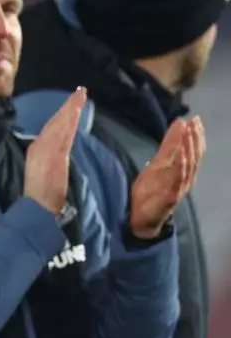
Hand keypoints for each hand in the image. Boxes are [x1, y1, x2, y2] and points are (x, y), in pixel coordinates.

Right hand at [24, 87, 86, 214]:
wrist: (38, 206)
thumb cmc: (40, 196)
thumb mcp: (42, 174)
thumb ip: (49, 161)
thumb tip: (57, 153)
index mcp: (36, 151)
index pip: (51, 129)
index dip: (62, 115)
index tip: (72, 104)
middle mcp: (39, 146)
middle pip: (56, 123)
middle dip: (68, 107)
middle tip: (80, 92)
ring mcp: (47, 149)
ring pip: (61, 125)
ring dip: (71, 109)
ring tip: (80, 96)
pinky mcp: (55, 154)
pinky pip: (64, 133)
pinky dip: (69, 120)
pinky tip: (75, 111)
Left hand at [130, 117, 203, 238]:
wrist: (140, 217)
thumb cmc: (151, 191)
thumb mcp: (157, 164)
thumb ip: (168, 146)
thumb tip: (178, 124)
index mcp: (183, 171)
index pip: (194, 150)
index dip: (196, 136)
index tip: (196, 120)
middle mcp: (185, 178)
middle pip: (194, 156)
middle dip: (195, 139)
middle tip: (195, 123)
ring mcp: (179, 188)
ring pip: (189, 166)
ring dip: (189, 149)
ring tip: (189, 133)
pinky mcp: (171, 196)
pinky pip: (178, 180)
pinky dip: (181, 166)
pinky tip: (182, 155)